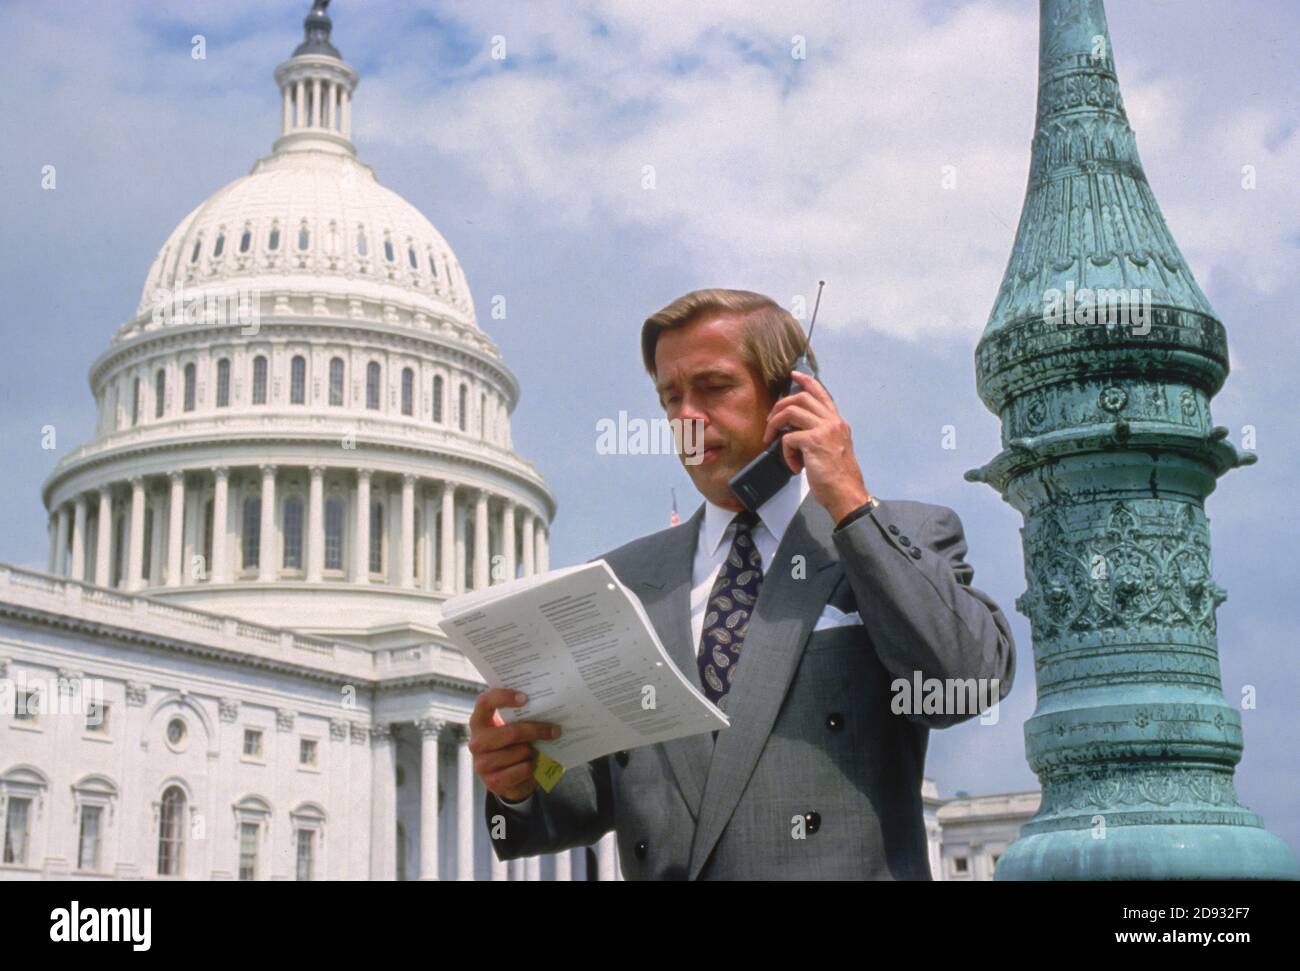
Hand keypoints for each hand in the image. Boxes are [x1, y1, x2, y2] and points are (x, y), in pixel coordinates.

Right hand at [468, 687, 561, 801]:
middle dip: (536, 730)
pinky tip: (532, 764)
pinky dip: (532, 766)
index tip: (525, 698)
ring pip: (520, 752)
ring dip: (533, 751)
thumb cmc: (511, 745)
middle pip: (511, 732)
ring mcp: (482, 763)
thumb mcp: (510, 728)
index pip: (485, 702)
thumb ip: (519, 717)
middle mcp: (476, 742)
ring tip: (536, 751)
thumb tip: (548, 708)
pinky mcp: (492, 781)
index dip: (503, 697)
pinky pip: (522, 769)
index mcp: (479, 722)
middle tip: (555, 730)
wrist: (507, 779)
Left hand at [762, 370, 872, 521]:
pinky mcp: (813, 442)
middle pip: (801, 398)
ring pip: (790, 411)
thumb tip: (795, 433)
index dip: (806, 381)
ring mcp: (824, 430)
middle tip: (770, 421)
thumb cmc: (838, 478)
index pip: (822, 394)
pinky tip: (794, 465)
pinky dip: (785, 453)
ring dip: (775, 425)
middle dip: (780, 405)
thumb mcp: (832, 450)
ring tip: (770, 440)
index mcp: (838, 423)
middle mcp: (833, 422)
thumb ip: (819, 436)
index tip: (794, 375)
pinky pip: (788, 438)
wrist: (846, 493)